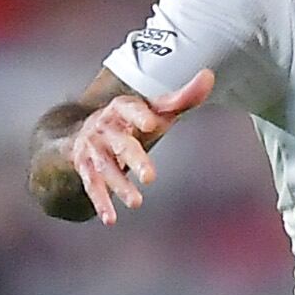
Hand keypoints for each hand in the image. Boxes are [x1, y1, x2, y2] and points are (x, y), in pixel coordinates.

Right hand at [67, 69, 210, 224]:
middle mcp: (104, 127)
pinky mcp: (85, 168)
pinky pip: (91, 186)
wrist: (86, 132)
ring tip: (137, 203)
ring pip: (106, 168)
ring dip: (120, 186)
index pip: (130, 108)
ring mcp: (93, 149)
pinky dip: (100, 202)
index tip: (152, 123)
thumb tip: (209, 75)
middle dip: (134, 159)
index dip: (139, 115)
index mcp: (121, 109)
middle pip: (121, 143)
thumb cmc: (132, 121)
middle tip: (150, 177)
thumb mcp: (155, 109)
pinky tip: (110, 219)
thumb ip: (182, 97)